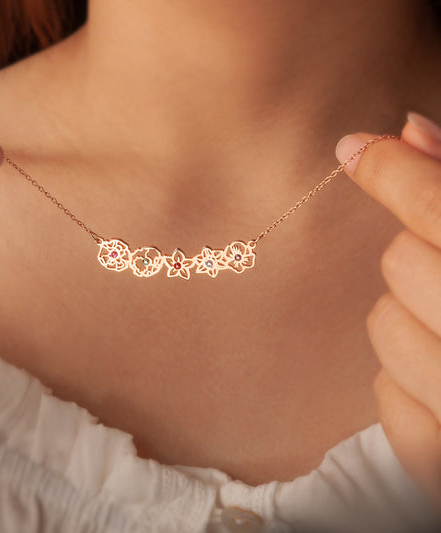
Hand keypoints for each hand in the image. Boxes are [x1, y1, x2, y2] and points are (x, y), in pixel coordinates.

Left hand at [335, 112, 440, 509]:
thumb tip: (408, 129)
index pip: (439, 208)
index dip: (392, 169)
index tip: (355, 150)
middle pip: (401, 263)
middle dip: (416, 258)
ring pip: (384, 325)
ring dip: (408, 321)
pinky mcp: (439, 463)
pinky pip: (384, 396)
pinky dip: (404, 384)